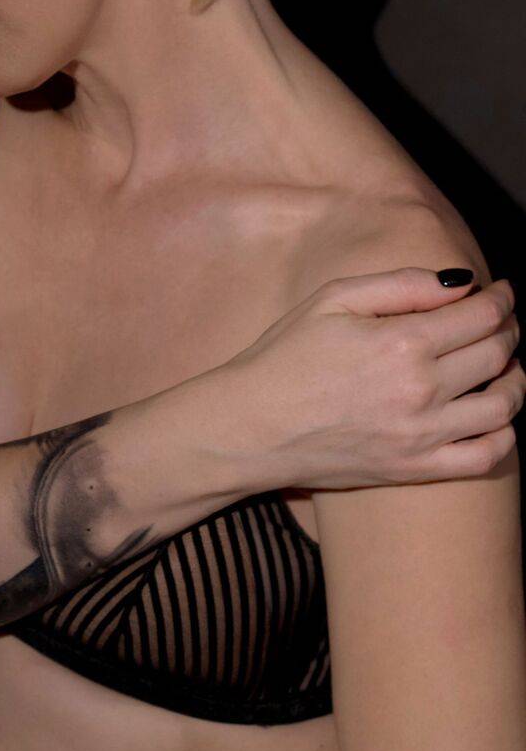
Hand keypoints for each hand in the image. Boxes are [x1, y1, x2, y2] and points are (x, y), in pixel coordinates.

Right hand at [220, 270, 521, 489]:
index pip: (480, 316)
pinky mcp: (416, 469)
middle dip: (509, 331)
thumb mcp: (333, 299)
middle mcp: (421, 391)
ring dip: (517, 379)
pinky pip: (485, 456)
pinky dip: (505, 433)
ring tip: (508, 365)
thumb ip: (401, 284)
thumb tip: (461, 281)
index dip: (501, 299)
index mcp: (401, 342)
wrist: (252, 425)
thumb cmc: (286, 355)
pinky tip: (495, 414)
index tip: (503, 292)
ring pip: (503, 406)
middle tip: (504, 321)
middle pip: (496, 355)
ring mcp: (422, 436)